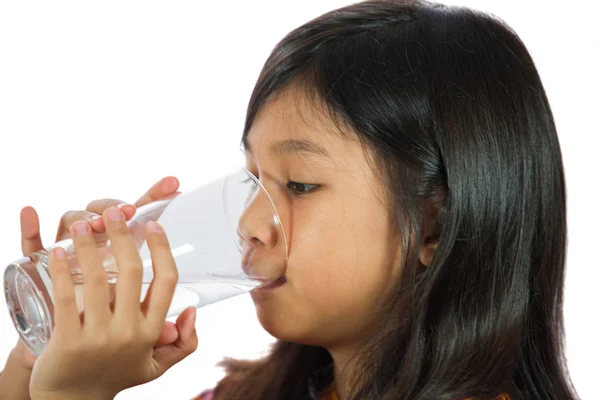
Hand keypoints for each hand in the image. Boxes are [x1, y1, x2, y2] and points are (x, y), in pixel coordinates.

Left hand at [29, 208, 197, 399]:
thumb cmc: (114, 375)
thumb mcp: (155, 366)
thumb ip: (184, 343)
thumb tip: (191, 310)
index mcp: (151, 332)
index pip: (167, 283)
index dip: (162, 250)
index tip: (153, 226)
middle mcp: (129, 333)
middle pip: (133, 272)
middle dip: (123, 235)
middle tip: (114, 213)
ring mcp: (98, 338)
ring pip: (98, 279)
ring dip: (89, 245)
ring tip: (84, 224)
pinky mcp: (67, 341)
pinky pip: (65, 297)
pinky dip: (61, 270)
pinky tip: (57, 251)